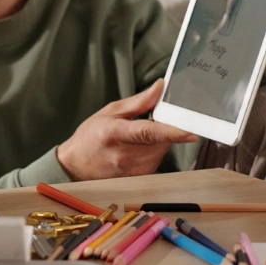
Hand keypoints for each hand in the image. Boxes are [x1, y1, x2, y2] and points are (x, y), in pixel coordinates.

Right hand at [56, 79, 197, 181]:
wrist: (75, 166)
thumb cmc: (90, 137)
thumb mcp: (109, 111)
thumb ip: (138, 101)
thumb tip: (161, 86)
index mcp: (114, 133)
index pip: (148, 133)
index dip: (171, 132)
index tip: (190, 132)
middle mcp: (124, 155)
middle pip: (161, 141)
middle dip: (164, 129)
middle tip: (150, 122)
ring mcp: (132, 170)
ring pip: (162, 150)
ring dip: (159, 140)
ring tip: (138, 137)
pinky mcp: (139, 178)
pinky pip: (158, 159)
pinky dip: (155, 150)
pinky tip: (139, 148)